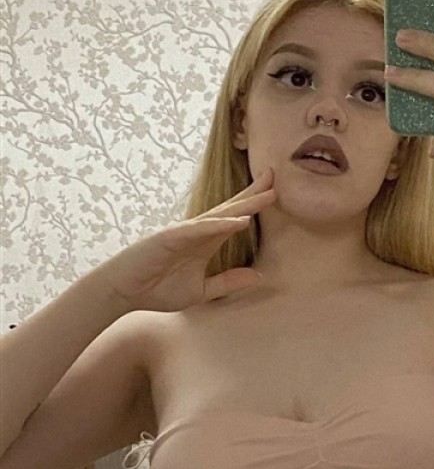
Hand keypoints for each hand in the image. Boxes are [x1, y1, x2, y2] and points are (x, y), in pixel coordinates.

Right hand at [94, 168, 275, 311]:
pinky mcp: (171, 237)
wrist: (122, 292)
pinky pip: (200, 229)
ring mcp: (184, 232)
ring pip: (220, 215)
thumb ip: (228, 282)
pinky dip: (220, 224)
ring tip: (268, 193)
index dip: (253, 204)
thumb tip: (258, 276)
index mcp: (206, 241)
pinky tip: (240, 220)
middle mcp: (197, 232)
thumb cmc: (157, 289)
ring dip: (244, 204)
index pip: (234, 218)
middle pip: (231, 208)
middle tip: (274, 176)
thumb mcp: (201, 290)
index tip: (274, 191)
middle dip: (253, 193)